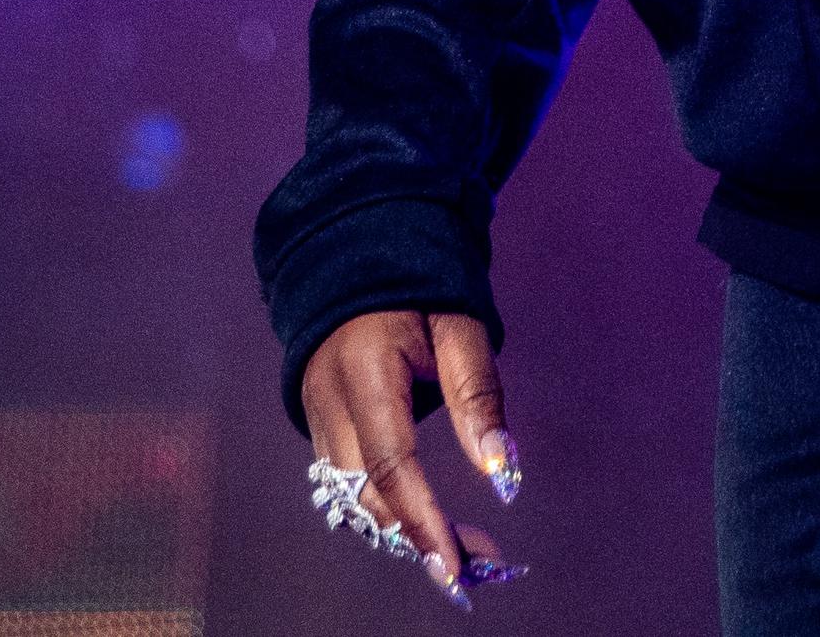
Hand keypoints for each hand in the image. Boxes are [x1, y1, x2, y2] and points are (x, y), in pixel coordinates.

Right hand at [300, 308, 520, 602]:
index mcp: (365, 368)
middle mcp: (329, 398)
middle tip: (478, 567)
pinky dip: (384, 507)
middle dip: (419, 537)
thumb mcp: (460, 324)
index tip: (456, 566)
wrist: (356, 252)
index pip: (390, 463)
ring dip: (403, 529)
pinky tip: (424, 522)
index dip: (422, 519)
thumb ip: (477, 395)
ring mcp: (316, 412)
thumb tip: (502, 472)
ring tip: (463, 551)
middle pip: (366, 492)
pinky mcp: (319, 421)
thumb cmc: (418, 283)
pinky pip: (345, 481)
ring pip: (352, 495)